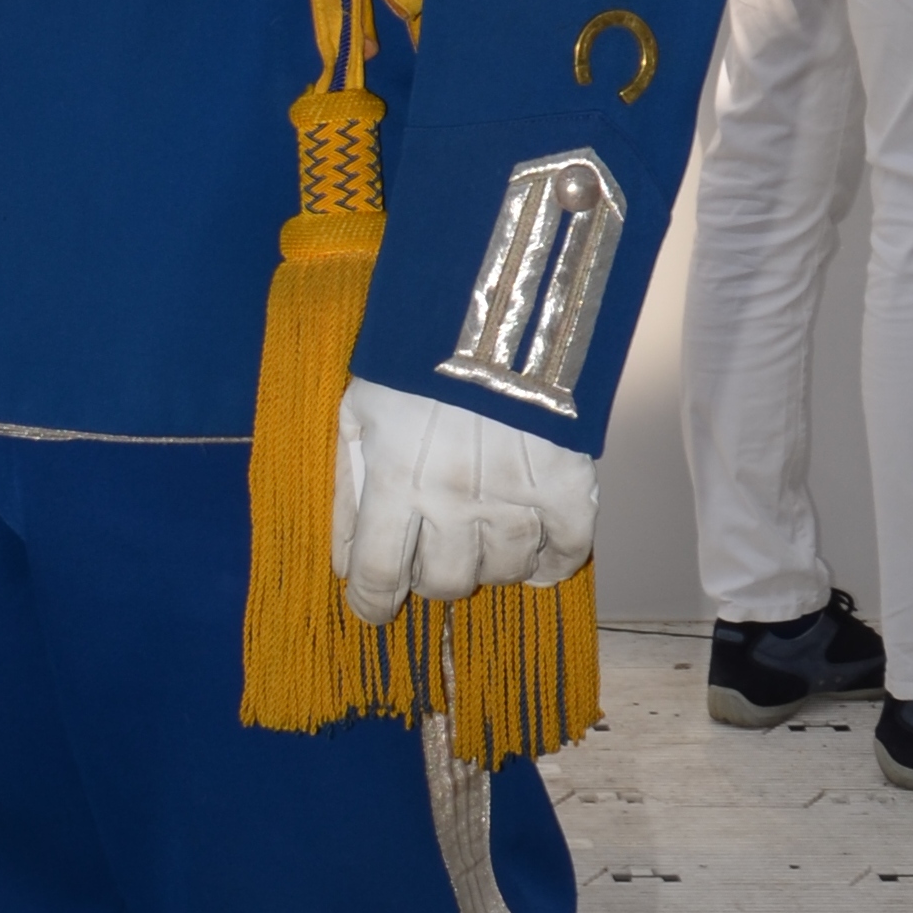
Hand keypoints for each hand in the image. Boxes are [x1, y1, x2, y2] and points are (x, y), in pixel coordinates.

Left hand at [333, 378, 594, 623]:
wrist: (496, 302)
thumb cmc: (416, 353)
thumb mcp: (358, 412)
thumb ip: (348, 490)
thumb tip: (344, 560)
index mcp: (392, 481)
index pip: (377, 575)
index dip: (372, 604)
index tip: (374, 609)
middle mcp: (451, 500)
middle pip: (444, 582)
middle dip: (431, 578)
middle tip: (433, 554)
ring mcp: (512, 496)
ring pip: (502, 571)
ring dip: (489, 566)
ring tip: (483, 541)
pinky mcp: (566, 482)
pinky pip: (567, 549)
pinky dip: (554, 562)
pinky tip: (539, 556)